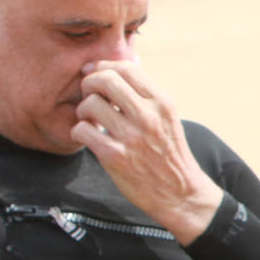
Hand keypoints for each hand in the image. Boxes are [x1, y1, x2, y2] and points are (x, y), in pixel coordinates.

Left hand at [71, 60, 224, 243]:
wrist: (180, 192)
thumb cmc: (168, 152)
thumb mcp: (167, 118)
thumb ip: (145, 96)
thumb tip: (116, 69)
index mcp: (162, 103)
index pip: (126, 68)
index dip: (104, 67)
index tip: (95, 74)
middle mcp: (149, 116)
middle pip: (105, 80)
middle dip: (89, 84)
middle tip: (88, 95)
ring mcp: (132, 136)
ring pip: (90, 104)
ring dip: (83, 111)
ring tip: (90, 120)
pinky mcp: (115, 156)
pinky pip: (83, 131)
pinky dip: (79, 132)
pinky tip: (88, 137)